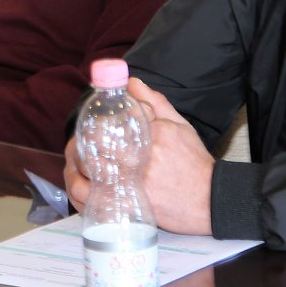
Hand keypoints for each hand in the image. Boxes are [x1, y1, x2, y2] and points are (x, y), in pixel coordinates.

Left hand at [64, 78, 215, 235]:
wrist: (211, 200)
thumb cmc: (194, 163)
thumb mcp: (181, 126)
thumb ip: (154, 102)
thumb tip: (130, 82)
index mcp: (154, 133)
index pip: (112, 121)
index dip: (92, 124)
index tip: (86, 125)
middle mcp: (143, 157)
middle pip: (95, 146)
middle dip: (79, 144)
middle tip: (76, 144)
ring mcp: (136, 182)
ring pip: (89, 172)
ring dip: (74, 168)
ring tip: (75, 164)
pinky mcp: (131, 204)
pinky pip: (95, 198)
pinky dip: (80, 191)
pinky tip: (79, 185)